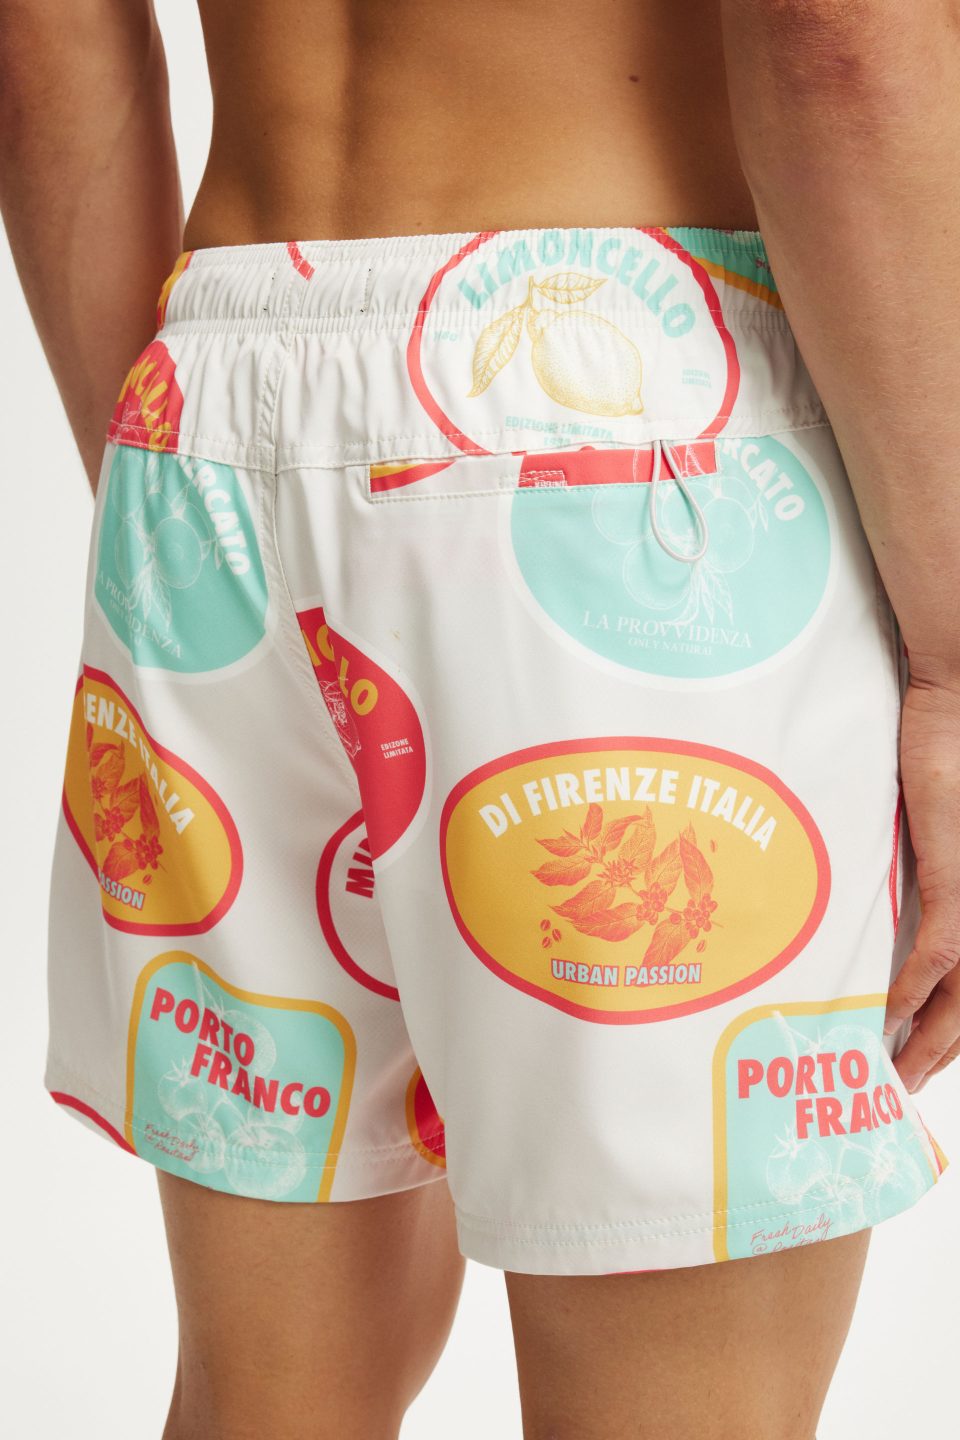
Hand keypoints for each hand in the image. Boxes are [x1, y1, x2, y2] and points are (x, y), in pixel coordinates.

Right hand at [883, 669, 959, 1091]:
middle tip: (906, 1083)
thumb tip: (907, 916)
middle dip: (944, 1049)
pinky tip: (889, 1020)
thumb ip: (937, 871)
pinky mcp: (958, 883)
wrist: (959, 698)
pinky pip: (938, 957)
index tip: (926, 1050)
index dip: (956, 1023)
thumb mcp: (945, 827)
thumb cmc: (951, 749)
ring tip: (895, 1072)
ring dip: (931, 1041)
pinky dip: (913, 994)